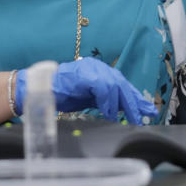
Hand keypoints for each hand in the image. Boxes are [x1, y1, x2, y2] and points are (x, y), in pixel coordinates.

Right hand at [15, 57, 158, 123]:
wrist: (37, 89)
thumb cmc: (61, 94)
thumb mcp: (88, 98)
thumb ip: (104, 100)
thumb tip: (123, 109)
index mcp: (99, 72)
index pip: (122, 84)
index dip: (135, 97)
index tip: (148, 109)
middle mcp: (97, 67)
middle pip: (122, 84)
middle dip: (134, 101)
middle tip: (143, 116)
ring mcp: (90, 69)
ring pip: (115, 85)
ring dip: (122, 103)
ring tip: (126, 117)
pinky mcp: (84, 74)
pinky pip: (103, 87)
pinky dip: (108, 101)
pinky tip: (109, 113)